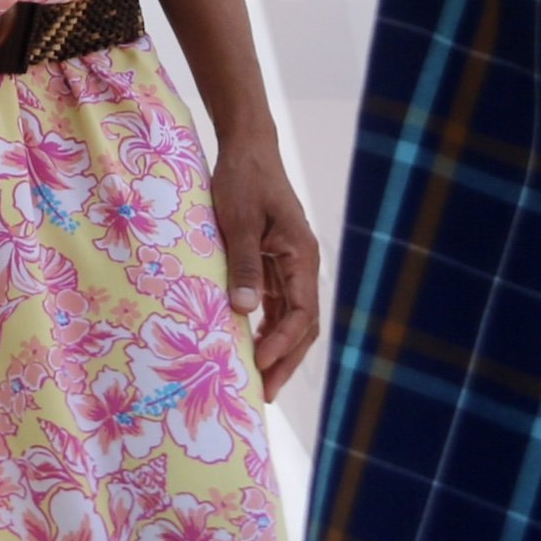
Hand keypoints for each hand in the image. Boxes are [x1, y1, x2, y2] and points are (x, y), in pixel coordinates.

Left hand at [201, 130, 320, 400]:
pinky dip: (268, 325)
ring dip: (278, 347)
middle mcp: (302, 264)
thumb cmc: (243, 179)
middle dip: (285, 358)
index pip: (301, 312)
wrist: (247, 148)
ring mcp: (291, 264)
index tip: (260, 362)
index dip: (282, 341)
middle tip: (265, 392)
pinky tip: (252, 343)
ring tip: (259, 378)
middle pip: (302, 323)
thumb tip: (244, 311)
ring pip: (292, 317)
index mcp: (301, 255)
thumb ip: (243, 265)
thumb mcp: (237, 220)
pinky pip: (279, 302)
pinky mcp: (277, 260)